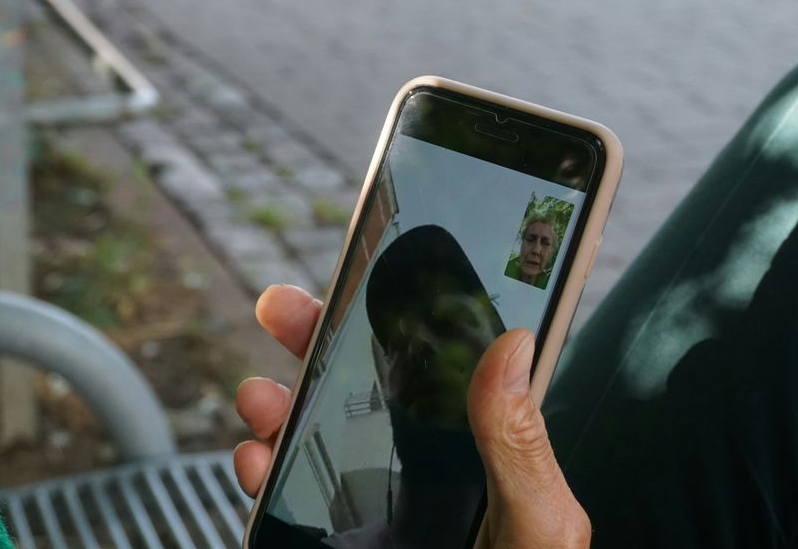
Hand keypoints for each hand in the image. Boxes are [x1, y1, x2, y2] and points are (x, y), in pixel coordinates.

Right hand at [233, 284, 591, 548]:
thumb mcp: (540, 527)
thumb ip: (519, 442)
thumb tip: (512, 342)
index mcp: (484, 452)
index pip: (439, 366)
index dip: (399, 318)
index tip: (364, 275)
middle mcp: (428, 473)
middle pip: (365, 389)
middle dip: (320, 346)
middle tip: (283, 308)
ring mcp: (379, 511)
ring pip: (319, 438)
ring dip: (282, 407)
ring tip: (260, 396)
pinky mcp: (341, 543)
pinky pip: (294, 500)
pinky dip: (265, 473)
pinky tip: (257, 461)